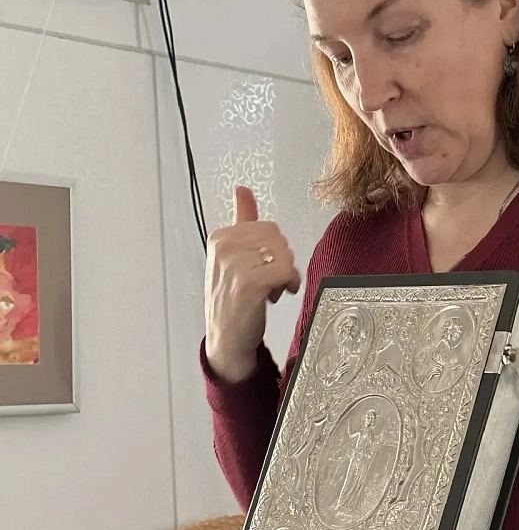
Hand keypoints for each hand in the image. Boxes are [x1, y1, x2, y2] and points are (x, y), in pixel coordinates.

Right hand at [204, 186, 301, 382]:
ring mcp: (234, 265)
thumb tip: (242, 189)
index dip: (274, 251)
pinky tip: (277, 296)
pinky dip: (288, 284)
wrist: (226, 341)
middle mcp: (224, 246)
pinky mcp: (248, 284)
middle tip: (268, 283)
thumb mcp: (234, 256)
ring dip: (285, 275)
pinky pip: (285, 271)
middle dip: (281, 262)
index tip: (262, 269)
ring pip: (284, 255)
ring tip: (270, 291)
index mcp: (220, 236)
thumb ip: (242, 220)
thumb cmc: (233, 300)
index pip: (268, 228)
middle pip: (279, 239)